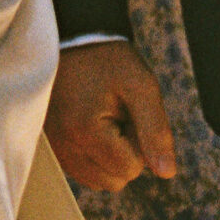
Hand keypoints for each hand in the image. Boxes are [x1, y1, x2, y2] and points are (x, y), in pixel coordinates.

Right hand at [45, 41, 175, 191]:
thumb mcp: (141, 85)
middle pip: (115, 181)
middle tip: (118, 115)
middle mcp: (64, 145)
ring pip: (98, 181)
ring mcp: (55, 148)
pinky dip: (94, 157)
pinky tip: (92, 127)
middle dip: (125, 154)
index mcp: (84, 130)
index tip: (130, 112)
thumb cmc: (108, 60)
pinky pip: (83, 172)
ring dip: (109, 158)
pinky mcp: (52, 147)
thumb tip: (167, 173)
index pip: (131, 169)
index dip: (140, 142)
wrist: (73, 38)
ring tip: (104, 120)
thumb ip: (156, 130)